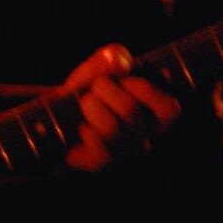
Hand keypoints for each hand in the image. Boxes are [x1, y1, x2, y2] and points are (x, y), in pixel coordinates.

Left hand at [58, 44, 181, 172]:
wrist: (53, 122)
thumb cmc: (83, 97)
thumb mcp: (93, 74)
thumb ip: (106, 62)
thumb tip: (117, 56)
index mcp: (151, 116)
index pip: (169, 109)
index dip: (144, 89)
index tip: (122, 80)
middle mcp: (143, 138)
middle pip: (130, 111)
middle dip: (103, 89)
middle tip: (93, 90)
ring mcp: (122, 154)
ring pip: (113, 129)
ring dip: (91, 108)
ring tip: (85, 104)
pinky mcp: (100, 166)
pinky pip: (100, 154)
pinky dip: (86, 132)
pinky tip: (81, 127)